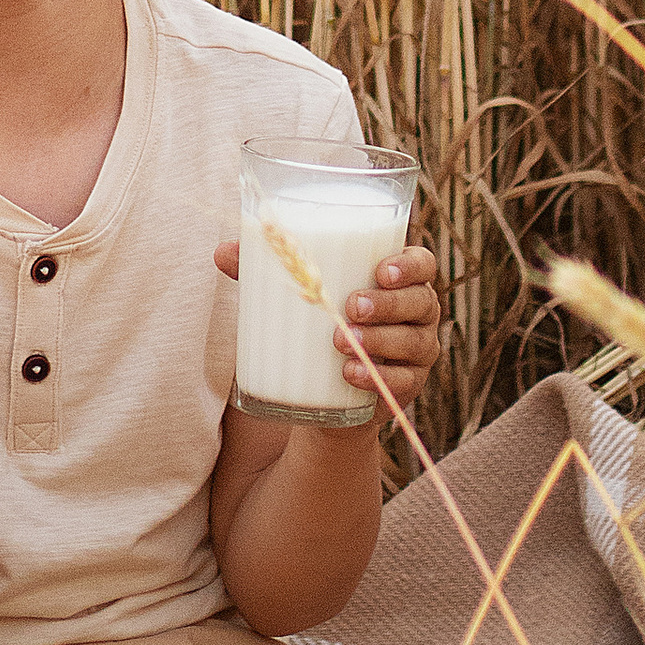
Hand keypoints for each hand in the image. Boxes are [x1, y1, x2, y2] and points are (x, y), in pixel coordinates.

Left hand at [213, 236, 441, 420]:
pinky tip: (350, 374)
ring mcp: (416, 352)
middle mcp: (417, 313)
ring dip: (380, 340)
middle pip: (420, 302)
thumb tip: (222, 252)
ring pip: (414, 342)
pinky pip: (403, 382)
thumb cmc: (314, 323)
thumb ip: (262, 270)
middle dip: (387, 304)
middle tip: (350, 306)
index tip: (380, 269)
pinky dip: (378, 378)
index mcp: (398, 281)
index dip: (409, 265)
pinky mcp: (407, 387)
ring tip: (341, 340)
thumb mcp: (294, 294)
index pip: (422, 264)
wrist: (322, 392)